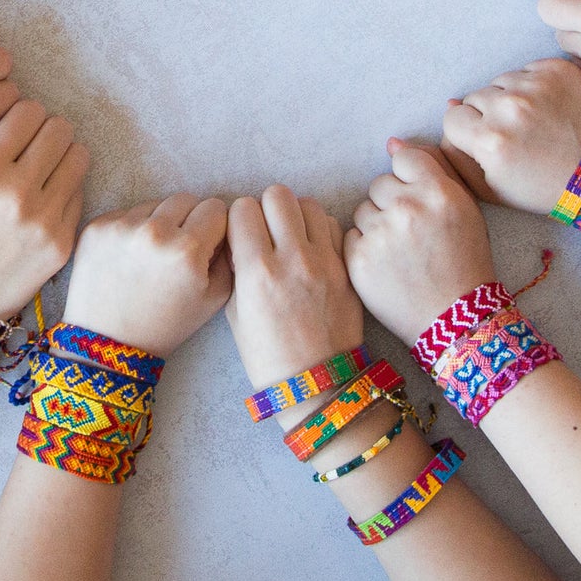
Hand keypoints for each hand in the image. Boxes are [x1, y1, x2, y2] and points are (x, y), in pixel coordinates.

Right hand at [0, 99, 89, 326]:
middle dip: (46, 131)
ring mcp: (44, 219)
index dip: (24, 114)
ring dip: (63, 156)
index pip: (29, 111)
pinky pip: (79, 193)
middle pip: (60, 129)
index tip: (19, 125)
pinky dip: (65, 190)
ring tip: (45, 169)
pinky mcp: (61, 242)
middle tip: (35, 145)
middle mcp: (17, 191)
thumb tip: (14, 120)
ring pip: (78, 156)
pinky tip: (45, 201)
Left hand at [62, 193, 230, 355]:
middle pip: (186, 199)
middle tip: (180, 250)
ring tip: (152, 257)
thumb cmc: (165, 325)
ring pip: (155, 204)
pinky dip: (132, 230)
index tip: (207, 243)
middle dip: (188, 220)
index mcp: (186, 250)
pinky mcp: (97, 227)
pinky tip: (130, 258)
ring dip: (159, 223)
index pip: (215, 208)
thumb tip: (228, 225)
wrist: (107, 344)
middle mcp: (154, 232)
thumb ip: (230, 255)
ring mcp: (121, 227)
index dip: (215, 227)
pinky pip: (126, 214)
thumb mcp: (214, 298)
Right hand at [223, 186, 359, 390]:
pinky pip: (333, 225)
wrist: (319, 386)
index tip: (240, 233)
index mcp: (257, 272)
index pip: (243, 209)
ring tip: (291, 237)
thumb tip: (239, 238)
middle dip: (266, 207)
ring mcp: (324, 261)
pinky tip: (313, 250)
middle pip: (277, 195)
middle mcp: (292, 259)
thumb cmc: (269, 358)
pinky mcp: (346, 267)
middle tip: (266, 230)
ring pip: (308, 203)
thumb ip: (236, 269)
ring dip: (295, 214)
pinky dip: (320, 230)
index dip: (238, 218)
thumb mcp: (234, 314)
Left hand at [344, 142, 493, 345]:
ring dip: (376, 226)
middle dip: (392, 204)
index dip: (410, 180)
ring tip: (400, 253)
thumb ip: (433, 169)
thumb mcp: (466, 210)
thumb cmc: (466, 261)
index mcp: (439, 191)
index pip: (404, 158)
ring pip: (363, 210)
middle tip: (412, 234)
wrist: (456, 319)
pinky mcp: (359, 260)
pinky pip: (350, 237)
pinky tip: (388, 267)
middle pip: (379, 184)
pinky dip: (365, 249)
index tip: (419, 201)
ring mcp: (381, 234)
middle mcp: (409, 208)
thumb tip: (392, 143)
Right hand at [440, 57, 580, 215]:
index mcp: (489, 140)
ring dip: (511, 97)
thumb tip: (449, 105)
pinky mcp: (558, 70)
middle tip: (516, 135)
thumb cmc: (544, 187)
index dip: (468, 132)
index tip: (488, 142)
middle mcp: (509, 108)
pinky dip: (535, 86)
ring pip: (502, 81)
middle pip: (475, 97)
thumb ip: (456, 153)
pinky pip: (528, 70)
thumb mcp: (491, 187)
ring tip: (534, 121)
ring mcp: (535, 85)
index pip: (453, 117)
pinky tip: (549, 108)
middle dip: (489, 114)